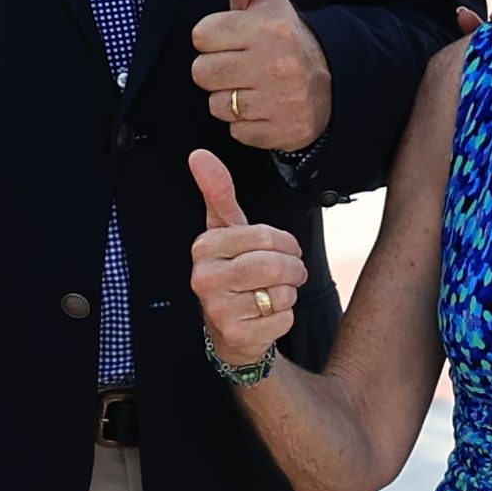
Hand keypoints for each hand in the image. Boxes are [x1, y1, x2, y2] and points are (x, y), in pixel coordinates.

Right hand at [185, 151, 307, 371]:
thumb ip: (217, 192)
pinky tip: (266, 316)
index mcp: (204, 247)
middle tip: (291, 273)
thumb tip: (198, 155)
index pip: (265, 236)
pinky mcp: (236, 335)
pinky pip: (283, 318)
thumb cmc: (233, 271)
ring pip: (280, 293)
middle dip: (293, 269)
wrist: (231, 328)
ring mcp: (217, 309)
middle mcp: (204, 278)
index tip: (284, 249)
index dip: (286, 244)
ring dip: (288, 293)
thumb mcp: (227, 231)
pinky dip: (285, 316)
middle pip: (274, 266)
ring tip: (273, 293)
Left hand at [186, 0, 329, 155]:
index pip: (200, 36)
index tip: (234, 38)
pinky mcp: (283, 131)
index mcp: (267, 28)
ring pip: (215, 104)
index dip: (212, 37)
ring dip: (228, 98)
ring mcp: (281, 101)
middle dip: (216, 69)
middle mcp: (276, 64)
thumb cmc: (280, 35)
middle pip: (201, 72)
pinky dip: (246, 123)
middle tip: (241, 63)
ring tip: (252, 85)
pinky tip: (264, 107)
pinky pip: (235, 131)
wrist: (329, 80)